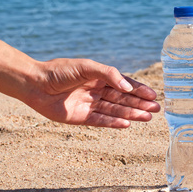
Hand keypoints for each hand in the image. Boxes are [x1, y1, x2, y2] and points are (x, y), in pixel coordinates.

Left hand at [24, 58, 160, 127]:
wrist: (35, 84)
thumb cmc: (60, 71)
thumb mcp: (87, 67)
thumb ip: (110, 74)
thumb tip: (128, 87)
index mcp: (99, 77)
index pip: (123, 84)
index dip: (138, 90)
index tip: (153, 95)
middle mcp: (96, 91)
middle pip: (122, 99)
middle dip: (139, 104)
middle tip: (156, 110)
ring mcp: (89, 105)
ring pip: (115, 111)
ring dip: (131, 114)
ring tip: (147, 118)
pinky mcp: (81, 118)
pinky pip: (101, 121)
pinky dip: (114, 123)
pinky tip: (127, 125)